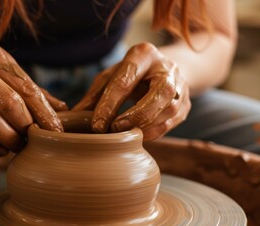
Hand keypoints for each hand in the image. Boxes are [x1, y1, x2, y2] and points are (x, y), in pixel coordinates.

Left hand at [73, 42, 189, 140]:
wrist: (163, 70)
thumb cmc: (130, 74)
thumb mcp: (110, 77)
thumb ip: (94, 95)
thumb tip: (73, 117)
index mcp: (144, 54)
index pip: (127, 79)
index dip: (110, 104)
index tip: (96, 124)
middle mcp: (167, 67)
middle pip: (160, 91)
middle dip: (137, 114)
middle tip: (115, 129)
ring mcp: (181, 85)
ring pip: (170, 108)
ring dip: (146, 125)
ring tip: (125, 136)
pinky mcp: (186, 104)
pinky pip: (173, 121)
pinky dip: (155, 132)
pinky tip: (139, 137)